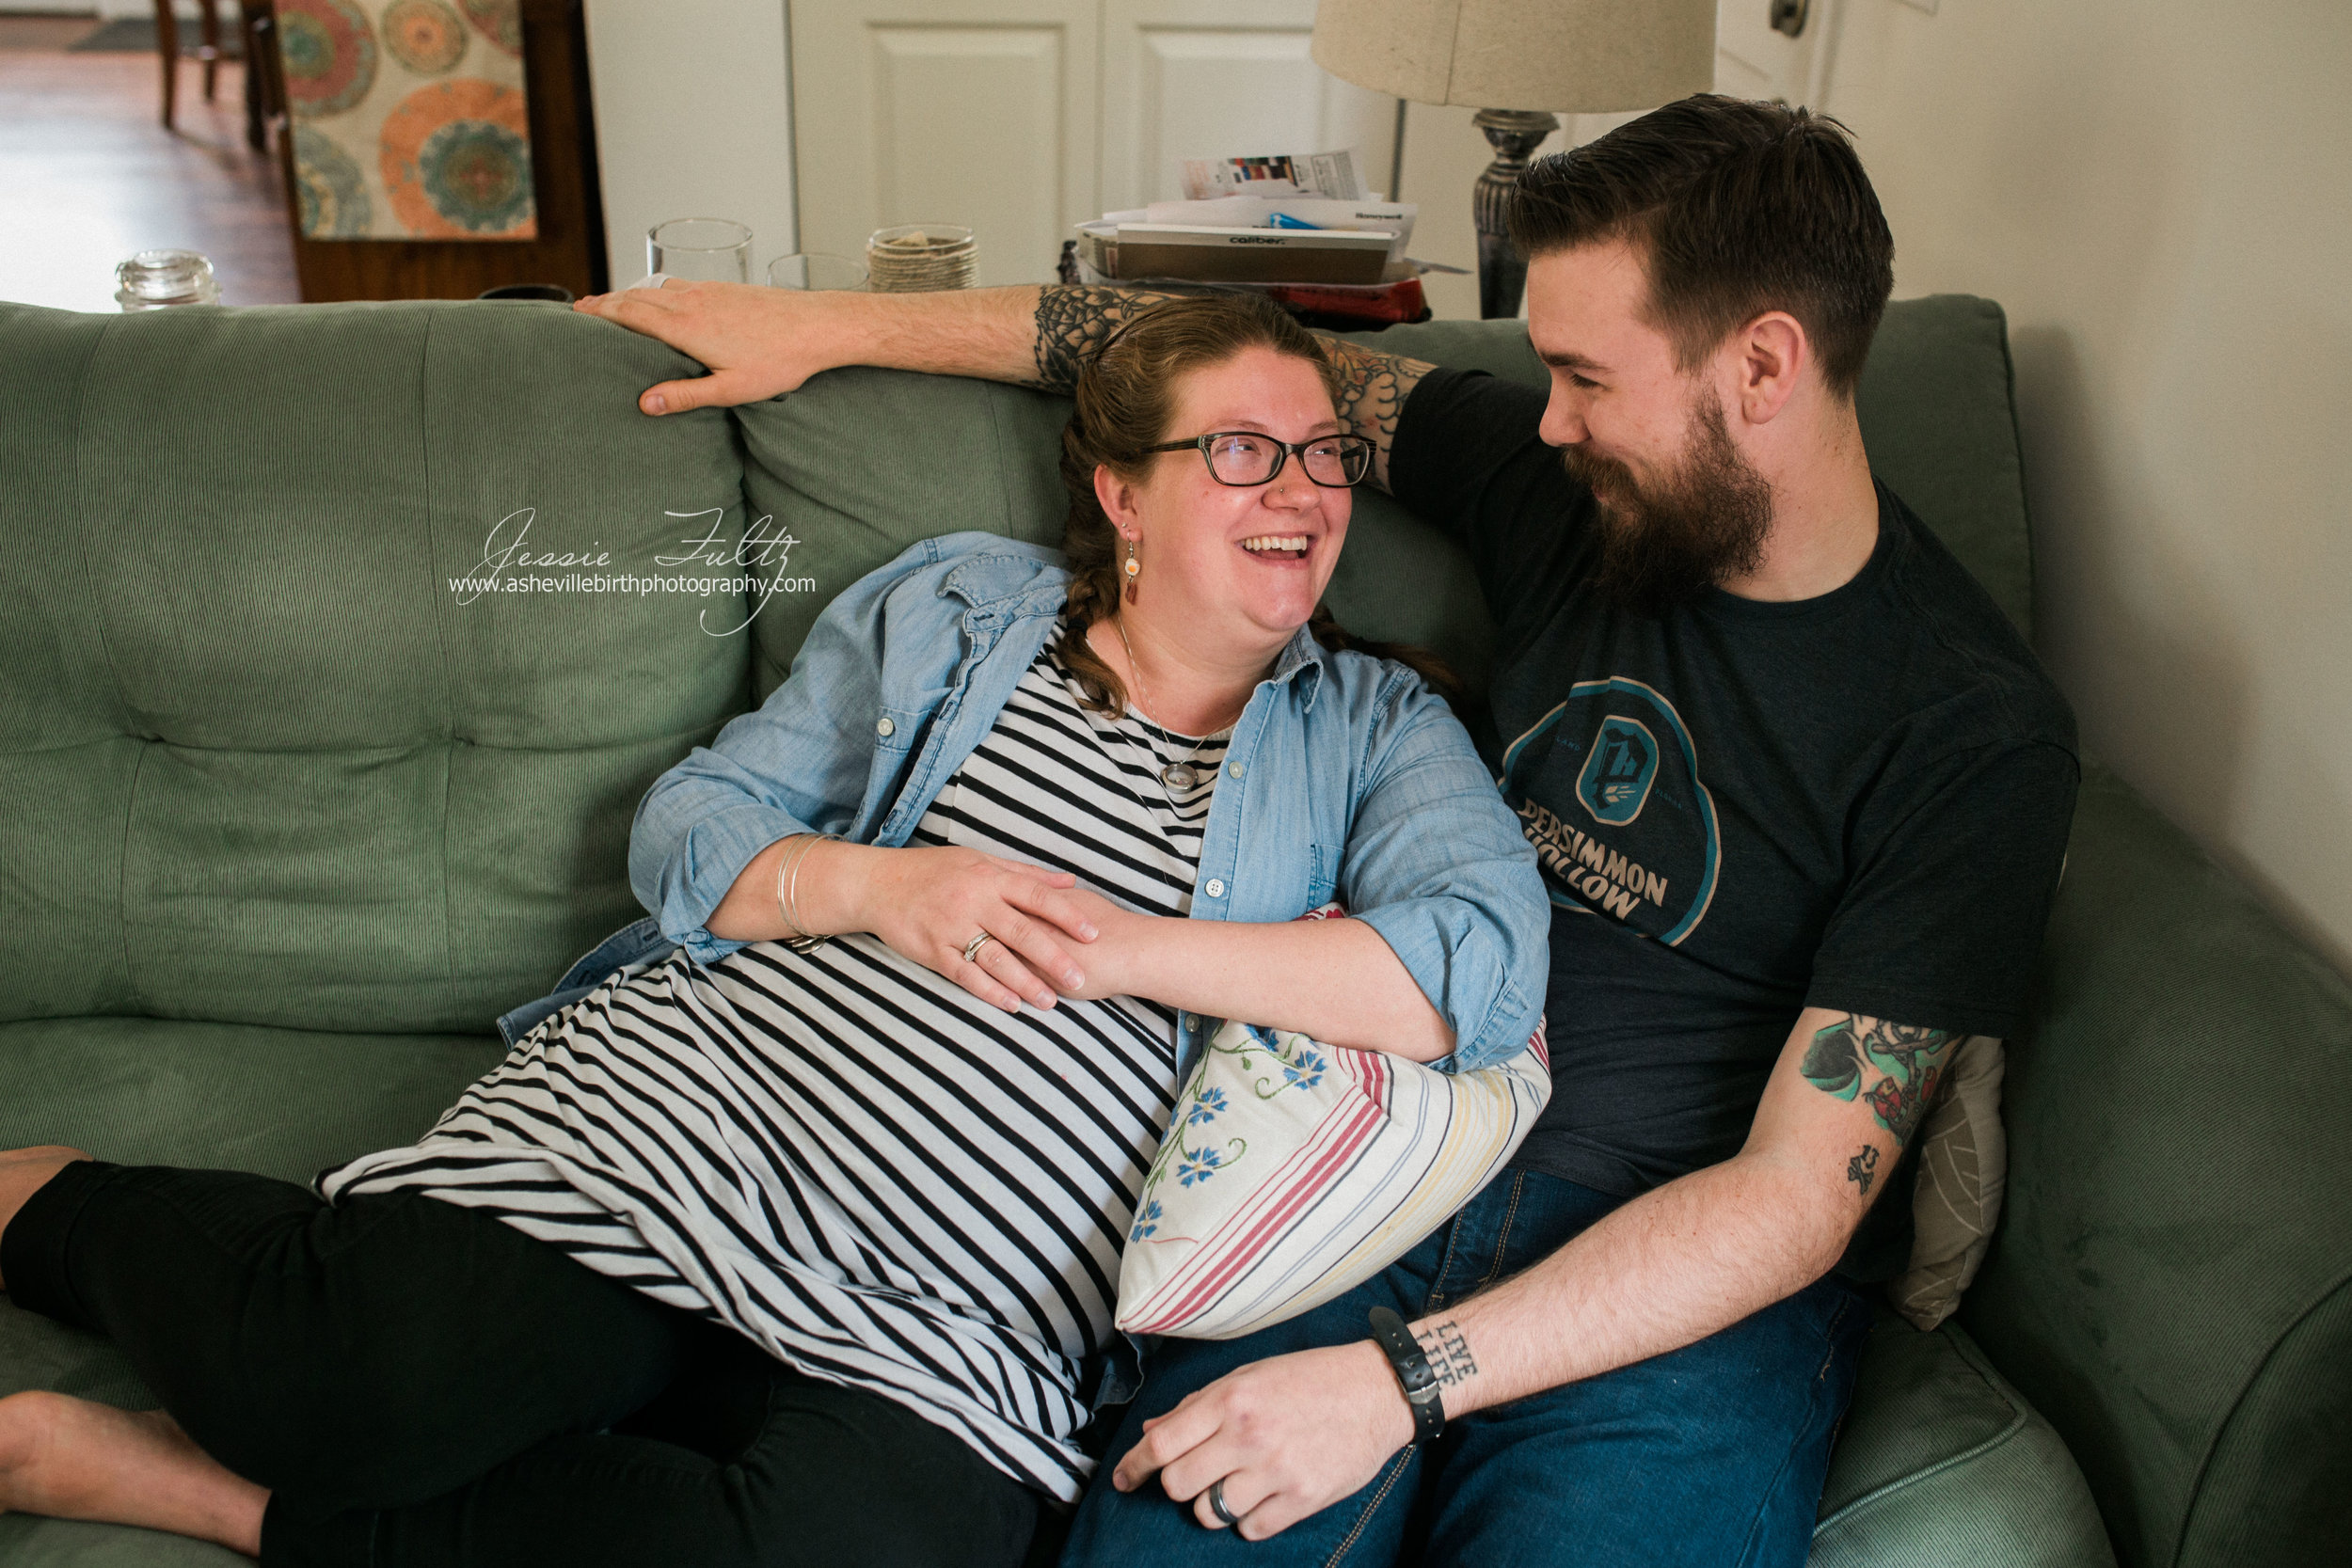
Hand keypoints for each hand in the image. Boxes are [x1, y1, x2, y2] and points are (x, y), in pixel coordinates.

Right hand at [571, 280, 856, 414]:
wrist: (818, 326)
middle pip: (637, 297)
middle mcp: (692, 302)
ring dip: (632, 294)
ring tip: (614, 304)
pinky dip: (658, 291)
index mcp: (686, 326)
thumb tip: (645, 403)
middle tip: (582, 308)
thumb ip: (686, 395)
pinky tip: (661, 298)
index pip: (630, 314)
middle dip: (607, 302)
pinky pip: (680, 285)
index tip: (577, 313)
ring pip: (658, 288)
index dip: (601, 312)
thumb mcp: (732, 388)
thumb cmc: (780, 361)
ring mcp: (709, 291)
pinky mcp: (725, 288)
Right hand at [849, 845, 1101, 1012]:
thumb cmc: (934, 871)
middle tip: (1080, 980)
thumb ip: (1026, 874)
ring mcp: (951, 926)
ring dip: (1024, 981)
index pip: (1036, 897)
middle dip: (1053, 957)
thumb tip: (1070, 882)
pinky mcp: (932, 949)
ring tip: (1050, 1002)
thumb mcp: (981, 861)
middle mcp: (973, 901)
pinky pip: (964, 974)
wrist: (879, 883)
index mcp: (989, 877)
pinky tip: (1011, 1004)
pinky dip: (988, 990)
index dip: (1066, 916)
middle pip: (1021, 931)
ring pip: (994, 958)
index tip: (1094, 933)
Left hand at [1110, 1340, 1414, 1540]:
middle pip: (1179, 1485)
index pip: (1162, 1444)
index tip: (1123, 1480)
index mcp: (1231, 1398)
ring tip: (1234, 1484)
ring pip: (1211, 1514)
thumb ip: (1197, 1406)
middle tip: (1195, 1476)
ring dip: (1213, 1505)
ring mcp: (1277, 1470)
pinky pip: (1251, 1529)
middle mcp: (1249, 1435)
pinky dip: (1249, 1519)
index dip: (1134, 1467)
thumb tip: (1151, 1433)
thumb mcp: (1249, 1375)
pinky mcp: (1303, 1498)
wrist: (1377, 1390)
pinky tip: (1264, 1495)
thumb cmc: (1309, 1378)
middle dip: (1178, 1485)